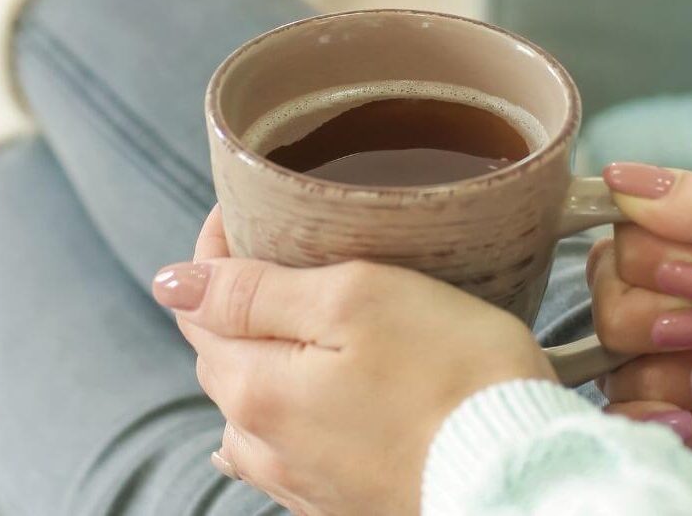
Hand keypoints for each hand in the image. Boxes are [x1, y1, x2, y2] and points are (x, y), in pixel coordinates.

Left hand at [152, 208, 555, 515]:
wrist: (521, 476)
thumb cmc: (452, 378)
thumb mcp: (355, 302)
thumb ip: (254, 291)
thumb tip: (170, 282)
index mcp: (252, 388)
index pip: (199, 303)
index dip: (218, 246)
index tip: (251, 204)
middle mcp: (261, 444)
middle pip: (223, 353)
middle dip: (241, 299)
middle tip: (290, 248)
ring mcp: (301, 481)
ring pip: (255, 403)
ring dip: (269, 357)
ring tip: (314, 318)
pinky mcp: (342, 501)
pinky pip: (292, 447)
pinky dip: (295, 410)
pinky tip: (312, 402)